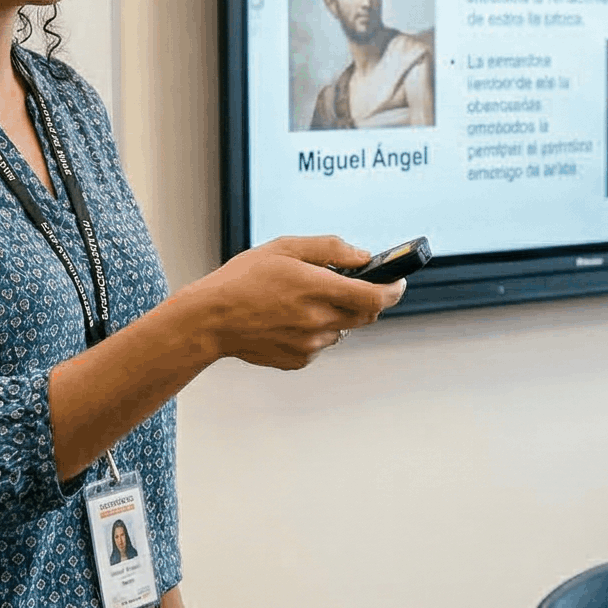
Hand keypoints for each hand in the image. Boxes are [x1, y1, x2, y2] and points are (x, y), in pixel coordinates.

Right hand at [189, 235, 401, 369]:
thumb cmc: (242, 280)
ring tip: (302, 299)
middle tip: (348, 284)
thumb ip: (330, 249)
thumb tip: (363, 256)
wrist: (209, 320)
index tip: (398, 281)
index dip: (394, 289)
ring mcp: (310, 344)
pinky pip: (320, 344)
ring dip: (336, 314)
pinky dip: (314, 330)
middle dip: (365, 299)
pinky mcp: (299, 359)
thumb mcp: (285, 248)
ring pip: (342, 329)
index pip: (376, 296)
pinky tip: (288, 318)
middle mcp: (318, 320)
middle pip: (366, 314)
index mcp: (318, 289)